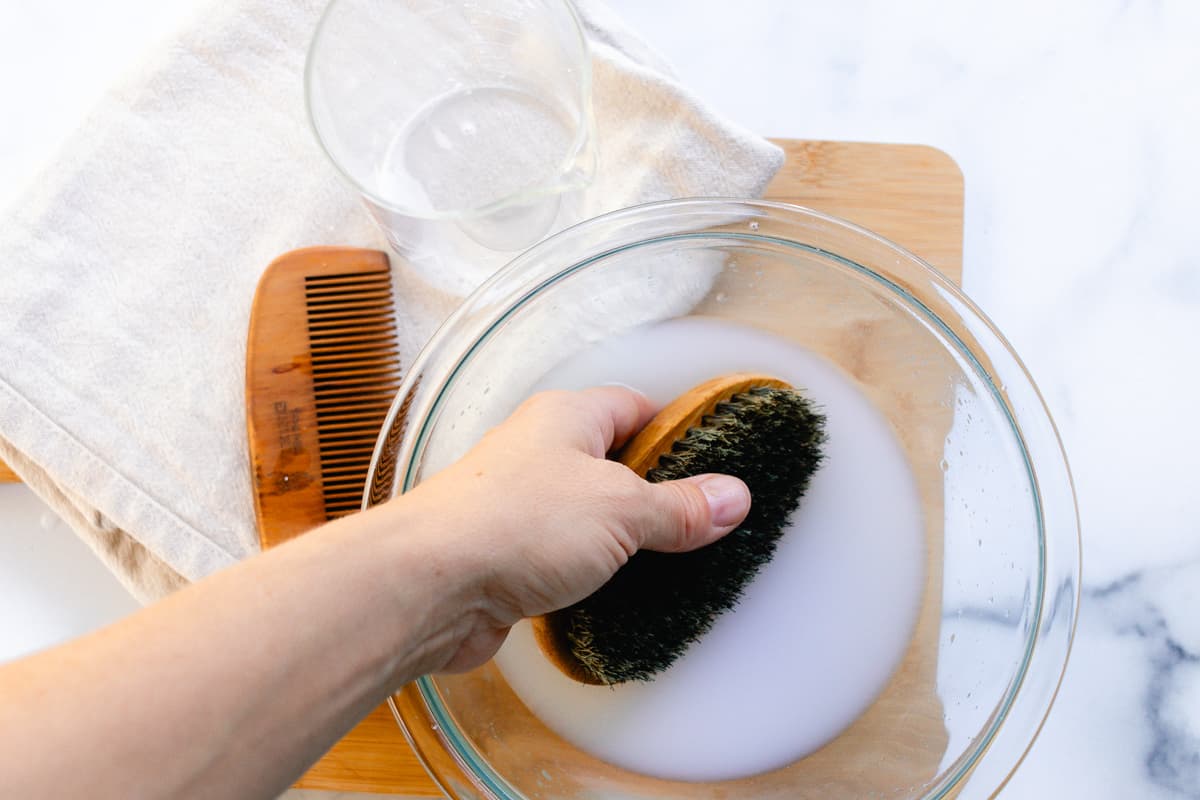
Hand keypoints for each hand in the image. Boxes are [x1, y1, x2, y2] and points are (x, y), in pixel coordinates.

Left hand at [396, 386, 751, 672]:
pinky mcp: (505, 554)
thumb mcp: (620, 509)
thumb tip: (733, 496)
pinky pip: (559, 554)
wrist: (428, 584)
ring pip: (584, 511)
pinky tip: (614, 592)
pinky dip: (588, 570)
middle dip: (653, 491)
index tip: (715, 461)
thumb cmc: (516, 522)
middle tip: (699, 521)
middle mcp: (538, 451)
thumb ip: (679, 507)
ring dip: (619, 536)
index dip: (676, 430)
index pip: (634, 406)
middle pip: (611, 461)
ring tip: (666, 561)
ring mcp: (517, 503)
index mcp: (567, 417)